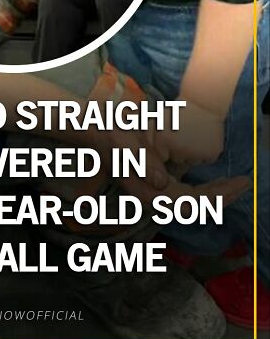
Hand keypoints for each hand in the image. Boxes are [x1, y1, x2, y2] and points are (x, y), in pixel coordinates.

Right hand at [85, 121, 245, 206]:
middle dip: (221, 197)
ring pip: (193, 202)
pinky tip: (215, 179)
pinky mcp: (158, 182)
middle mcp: (154, 196)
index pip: (189, 202)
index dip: (216, 196)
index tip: (237, 184)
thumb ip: (140, 162)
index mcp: (147, 192)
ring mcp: (156, 190)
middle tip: (244, 183)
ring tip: (236, 183)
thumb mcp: (122, 143)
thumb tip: (161, 182)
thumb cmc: (109, 135)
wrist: (93, 131)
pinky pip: (187, 192)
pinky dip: (204, 188)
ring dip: (215, 194)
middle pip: (195, 207)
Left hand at [148, 100, 225, 165]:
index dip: (166, 149)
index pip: (162, 158)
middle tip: (184, 136)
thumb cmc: (178, 111)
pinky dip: (205, 154)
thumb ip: (148, 136)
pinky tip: (204, 140)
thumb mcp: (158, 120)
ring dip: (192, 154)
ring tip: (194, 137)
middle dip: (179, 153)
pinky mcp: (212, 154)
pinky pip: (205, 160)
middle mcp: (178, 150)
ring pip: (192, 162)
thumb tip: (142, 155)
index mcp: (163, 141)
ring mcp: (196, 154)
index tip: (171, 137)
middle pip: (177, 162)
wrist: (202, 102)